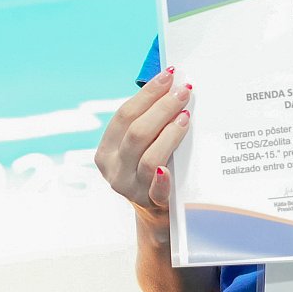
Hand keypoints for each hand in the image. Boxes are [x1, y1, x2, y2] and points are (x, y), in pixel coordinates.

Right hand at [94, 66, 192, 225]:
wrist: (158, 215)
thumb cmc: (152, 169)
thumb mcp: (140, 148)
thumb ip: (147, 123)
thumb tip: (171, 84)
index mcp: (106, 150)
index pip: (125, 115)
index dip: (147, 94)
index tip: (168, 76)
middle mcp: (114, 169)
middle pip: (136, 132)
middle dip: (162, 107)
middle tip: (183, 91)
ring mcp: (131, 188)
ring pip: (148, 157)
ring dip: (168, 133)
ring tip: (185, 115)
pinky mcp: (150, 204)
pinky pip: (156, 191)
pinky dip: (162, 180)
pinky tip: (168, 170)